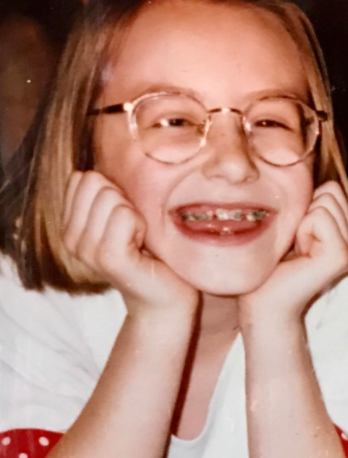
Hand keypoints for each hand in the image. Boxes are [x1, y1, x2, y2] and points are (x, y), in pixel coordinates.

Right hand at [62, 171, 195, 312]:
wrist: (166, 297)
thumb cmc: (152, 254)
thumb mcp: (126, 218)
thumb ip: (108, 194)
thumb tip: (102, 160)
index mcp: (71, 226)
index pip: (82, 178)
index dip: (114, 191)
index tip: (127, 219)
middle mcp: (71, 238)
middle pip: (95, 183)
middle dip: (125, 201)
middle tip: (135, 231)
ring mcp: (87, 249)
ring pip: (111, 197)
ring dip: (136, 215)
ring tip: (139, 241)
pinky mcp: (108, 257)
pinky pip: (125, 215)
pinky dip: (141, 225)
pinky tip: (143, 248)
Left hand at [240, 182, 347, 318]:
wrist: (263, 300)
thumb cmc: (273, 263)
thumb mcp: (297, 223)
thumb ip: (313, 201)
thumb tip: (308, 162)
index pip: (335, 188)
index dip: (308, 206)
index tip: (299, 236)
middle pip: (333, 191)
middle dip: (307, 213)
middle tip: (298, 245)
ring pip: (326, 202)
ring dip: (303, 223)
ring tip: (300, 251)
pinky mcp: (342, 255)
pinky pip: (320, 217)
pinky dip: (303, 231)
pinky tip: (301, 255)